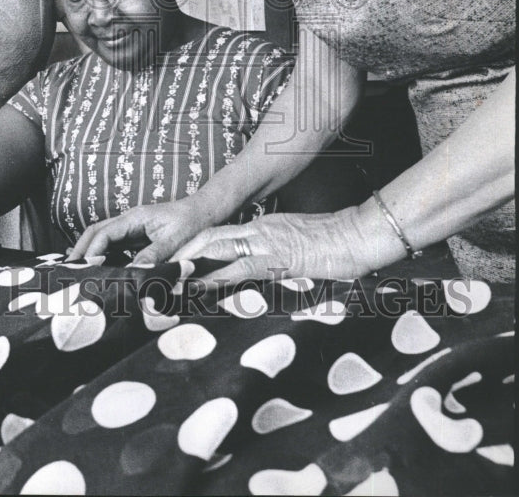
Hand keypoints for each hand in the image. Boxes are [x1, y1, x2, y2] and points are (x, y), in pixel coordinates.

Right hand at [67, 198, 211, 264]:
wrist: (205, 212)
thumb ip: (153, 255)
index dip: (92, 251)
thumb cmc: (191, 223)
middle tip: (67, 270)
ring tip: (76, 272)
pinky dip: (102, 256)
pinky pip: (114, 246)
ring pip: (102, 239)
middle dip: (80, 250)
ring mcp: (132, 228)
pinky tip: (97, 269)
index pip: (104, 233)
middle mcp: (129, 221)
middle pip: (96, 232)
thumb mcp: (174, 240)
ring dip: (89, 253)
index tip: (85, 269)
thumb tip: (132, 272)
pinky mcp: (137, 237)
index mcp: (135, 218)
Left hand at [170, 209, 376, 291]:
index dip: (192, 249)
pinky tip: (198, 289)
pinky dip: (216, 279)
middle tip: (157, 274)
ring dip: (189, 266)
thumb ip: (279, 260)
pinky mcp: (279, 257)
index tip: (172, 265)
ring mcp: (267, 242)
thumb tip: (266, 278)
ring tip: (165, 282)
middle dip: (181, 256)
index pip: (218, 236)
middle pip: (208, 238)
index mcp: (263, 228)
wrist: (362, 235)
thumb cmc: (337, 246)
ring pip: (216, 249)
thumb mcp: (300, 251)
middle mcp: (259, 231)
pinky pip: (240, 268)